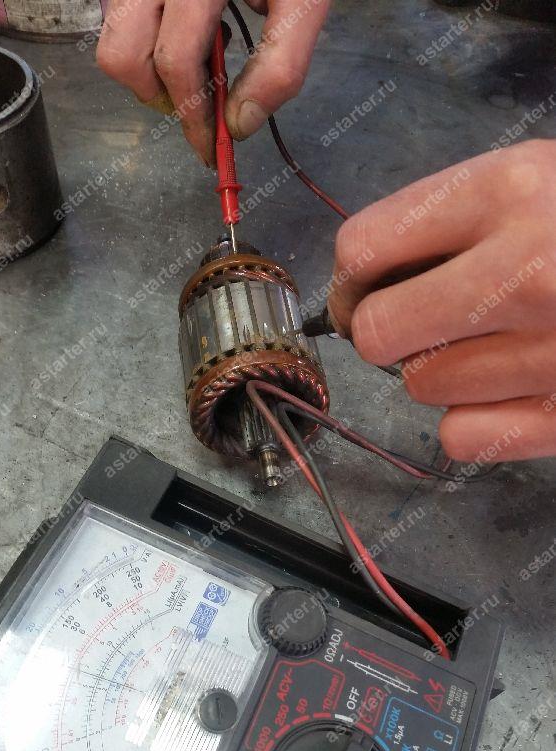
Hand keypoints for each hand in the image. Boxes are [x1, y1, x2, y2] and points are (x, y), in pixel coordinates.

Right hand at [96, 0, 329, 165]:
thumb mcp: (303, 4)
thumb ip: (280, 65)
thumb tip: (240, 125)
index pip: (175, 61)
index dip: (192, 115)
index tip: (209, 146)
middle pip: (123, 56)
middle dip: (160, 95)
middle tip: (200, 100)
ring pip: (113, 38)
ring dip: (149, 67)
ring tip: (200, 56)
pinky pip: (120, 17)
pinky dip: (149, 39)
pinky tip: (191, 29)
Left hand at [328, 140, 555, 462]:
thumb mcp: (539, 177)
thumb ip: (455, 216)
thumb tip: (366, 275)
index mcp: (509, 191)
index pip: (364, 248)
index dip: (350, 276)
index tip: (362, 288)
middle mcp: (523, 273)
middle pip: (376, 332)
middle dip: (385, 331)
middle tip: (417, 324)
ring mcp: (551, 351)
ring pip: (421, 387)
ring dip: (441, 371)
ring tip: (496, 344)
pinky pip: (461, 437)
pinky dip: (471, 420)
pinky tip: (509, 390)